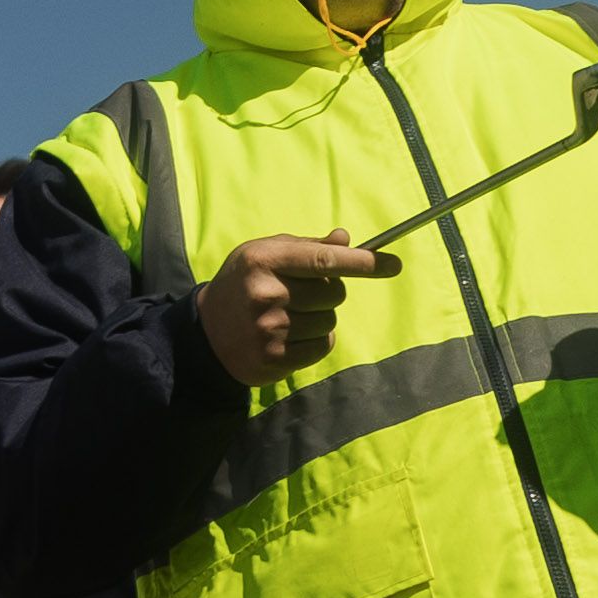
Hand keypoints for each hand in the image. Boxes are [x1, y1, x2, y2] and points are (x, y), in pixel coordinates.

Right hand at [197, 232, 396, 386]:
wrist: (205, 333)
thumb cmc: (242, 284)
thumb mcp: (264, 254)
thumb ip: (306, 246)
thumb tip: (346, 240)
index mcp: (263, 260)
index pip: (325, 260)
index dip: (363, 262)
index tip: (392, 264)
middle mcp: (266, 294)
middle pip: (334, 293)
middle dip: (329, 292)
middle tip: (303, 294)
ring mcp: (270, 329)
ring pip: (330, 322)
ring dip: (320, 318)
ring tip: (290, 316)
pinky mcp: (275, 358)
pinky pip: (322, 346)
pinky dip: (315, 341)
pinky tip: (289, 336)